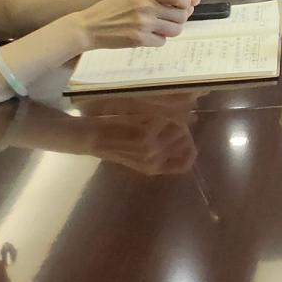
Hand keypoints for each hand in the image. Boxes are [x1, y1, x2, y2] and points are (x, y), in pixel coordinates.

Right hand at [77, 0, 194, 47]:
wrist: (89, 26)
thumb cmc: (110, 9)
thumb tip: (181, 1)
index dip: (186, 3)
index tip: (183, 6)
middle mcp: (147, 6)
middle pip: (181, 15)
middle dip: (180, 19)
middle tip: (171, 20)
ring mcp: (144, 23)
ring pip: (175, 30)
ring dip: (171, 30)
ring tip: (161, 28)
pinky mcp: (140, 39)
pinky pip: (162, 41)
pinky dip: (158, 40)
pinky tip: (148, 36)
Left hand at [84, 108, 198, 175]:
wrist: (91, 139)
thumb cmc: (113, 143)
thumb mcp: (139, 152)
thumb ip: (162, 147)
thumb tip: (187, 129)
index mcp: (153, 169)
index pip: (184, 165)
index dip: (191, 151)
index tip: (189, 139)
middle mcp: (154, 161)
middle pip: (185, 143)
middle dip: (183, 129)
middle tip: (174, 120)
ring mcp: (151, 149)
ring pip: (178, 130)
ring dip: (174, 119)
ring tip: (160, 115)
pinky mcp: (145, 135)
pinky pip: (166, 120)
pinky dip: (161, 113)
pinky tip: (148, 113)